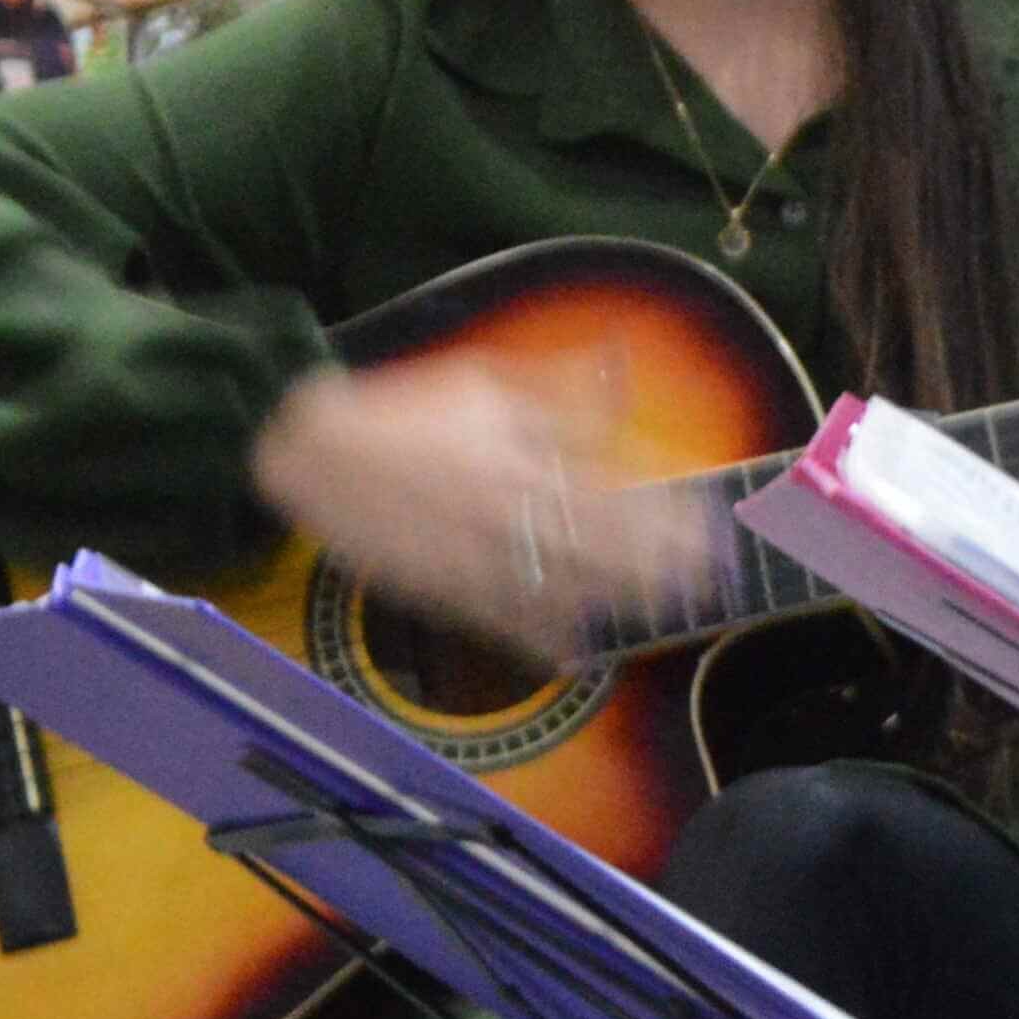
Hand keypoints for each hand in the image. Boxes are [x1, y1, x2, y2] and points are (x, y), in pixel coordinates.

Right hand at [246, 350, 711, 668]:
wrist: (311, 452)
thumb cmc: (406, 410)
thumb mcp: (485, 383)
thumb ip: (560, 387)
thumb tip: (621, 366)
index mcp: (516, 457)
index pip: (606, 489)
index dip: (658, 509)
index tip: (705, 519)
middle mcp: (501, 512)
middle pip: (594, 545)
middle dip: (655, 561)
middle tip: (706, 574)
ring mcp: (471, 556)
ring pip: (556, 588)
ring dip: (614, 601)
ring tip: (665, 608)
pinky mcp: (442, 588)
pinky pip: (501, 621)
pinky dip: (543, 640)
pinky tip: (582, 653)